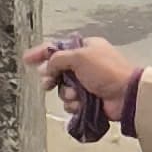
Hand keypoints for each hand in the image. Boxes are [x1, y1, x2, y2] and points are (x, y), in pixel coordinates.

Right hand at [26, 34, 140, 141]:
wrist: (124, 95)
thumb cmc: (104, 71)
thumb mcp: (80, 57)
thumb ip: (58, 59)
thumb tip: (47, 68)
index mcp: (86, 48)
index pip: (58, 48)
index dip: (41, 53)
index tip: (26, 59)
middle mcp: (85, 64)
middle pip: (57, 71)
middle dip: (52, 78)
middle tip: (48, 84)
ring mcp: (87, 82)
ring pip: (62, 89)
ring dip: (66, 93)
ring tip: (76, 94)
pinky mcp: (88, 99)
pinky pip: (70, 102)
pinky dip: (74, 104)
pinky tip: (81, 104)